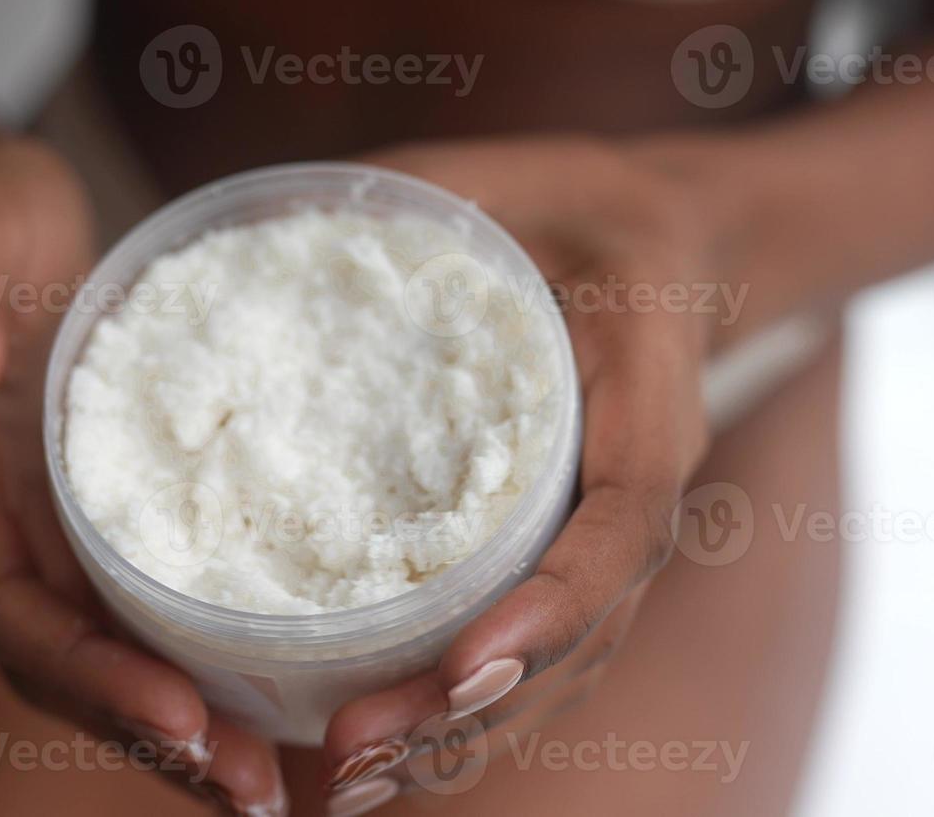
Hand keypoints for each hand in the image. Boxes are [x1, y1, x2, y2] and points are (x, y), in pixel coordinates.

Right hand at [0, 138, 285, 815]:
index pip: (13, 612)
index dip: (92, 676)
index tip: (185, 717)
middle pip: (64, 668)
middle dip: (154, 738)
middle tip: (254, 794)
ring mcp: (47, 535)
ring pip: (108, 659)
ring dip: (185, 730)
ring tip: (275, 784)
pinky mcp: (98, 521)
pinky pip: (146, 613)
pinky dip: (202, 665)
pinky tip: (280, 697)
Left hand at [321, 137, 719, 811]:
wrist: (665, 247)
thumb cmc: (588, 209)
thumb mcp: (517, 177)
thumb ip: (419, 195)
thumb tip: (269, 212)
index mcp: (648, 407)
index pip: (619, 527)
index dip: (552, 605)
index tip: (470, 666)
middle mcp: (635, 498)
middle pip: (578, 637)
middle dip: (469, 712)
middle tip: (354, 757)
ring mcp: (606, 542)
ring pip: (555, 671)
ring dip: (457, 742)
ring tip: (344, 786)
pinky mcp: (565, 558)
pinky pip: (531, 656)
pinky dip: (462, 718)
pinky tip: (376, 758)